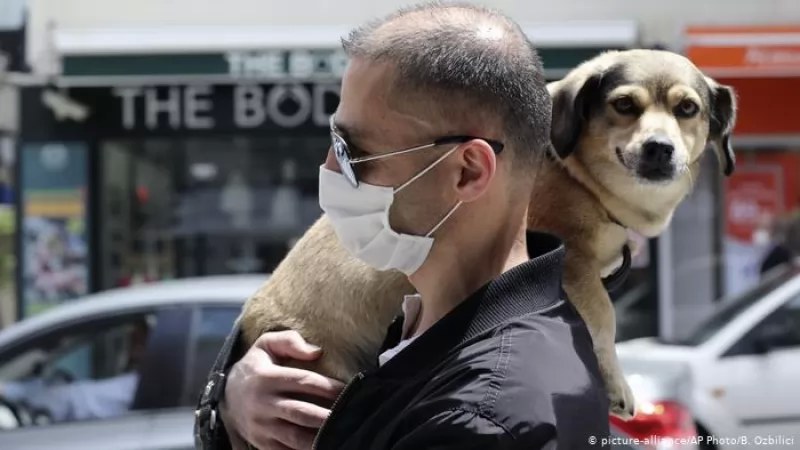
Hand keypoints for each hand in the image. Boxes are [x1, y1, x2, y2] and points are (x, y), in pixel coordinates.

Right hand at [220, 330, 344, 449]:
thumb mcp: (266, 345)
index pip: (303, 381)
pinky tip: (323, 444)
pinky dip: (305, 449)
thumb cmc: (256, 366)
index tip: (347, 388)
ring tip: (340, 433)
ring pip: (295, 436)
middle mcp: (263, 403)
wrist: (226, 396)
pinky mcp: (263, 443)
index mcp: (266, 377)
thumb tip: (317, 352)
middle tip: (349, 414)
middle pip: (301, 412)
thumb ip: (290, 341)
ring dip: (319, 437)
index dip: (327, 386)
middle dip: (327, 415)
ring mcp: (262, 426)